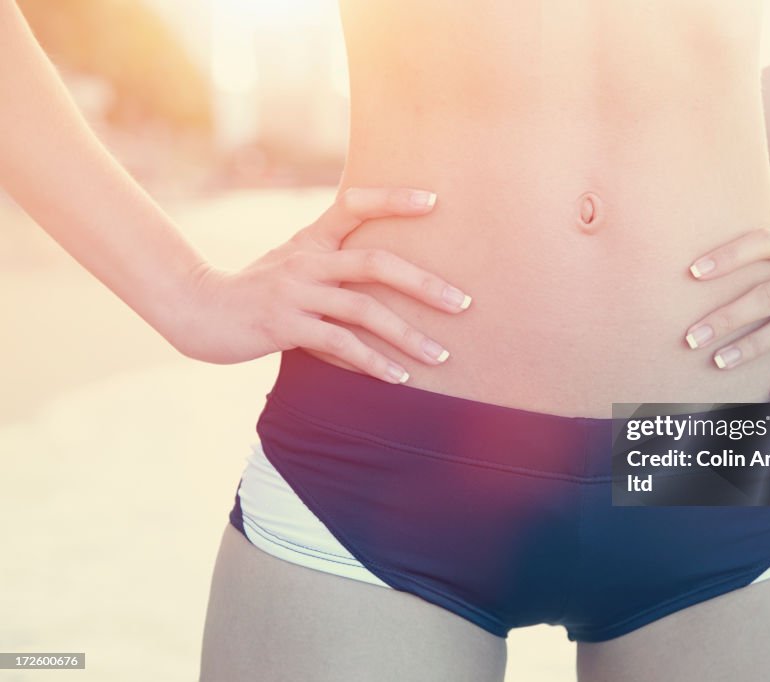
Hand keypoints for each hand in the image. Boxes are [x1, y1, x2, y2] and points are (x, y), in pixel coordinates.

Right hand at [172, 187, 471, 383]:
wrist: (198, 312)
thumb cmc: (257, 291)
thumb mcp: (293, 265)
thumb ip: (334, 268)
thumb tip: (385, 289)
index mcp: (311, 238)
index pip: (353, 204)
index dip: (393, 199)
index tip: (434, 202)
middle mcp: (306, 259)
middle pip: (375, 263)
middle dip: (424, 284)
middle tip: (463, 303)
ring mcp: (294, 292)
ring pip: (363, 310)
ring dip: (407, 335)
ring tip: (440, 356)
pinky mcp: (284, 326)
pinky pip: (339, 345)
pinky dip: (373, 362)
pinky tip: (399, 378)